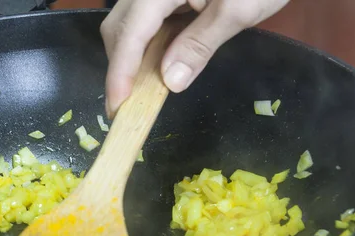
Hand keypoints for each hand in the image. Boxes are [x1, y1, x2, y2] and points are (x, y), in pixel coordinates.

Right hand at [100, 0, 288, 117]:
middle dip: (122, 67)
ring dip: (132, 59)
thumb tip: (170, 81)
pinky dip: (147, 47)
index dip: (121, 69)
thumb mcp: (237, 11)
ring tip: (145, 87)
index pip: (132, 29)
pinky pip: (143, 22)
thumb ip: (200, 44)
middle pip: (119, 27)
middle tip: (130, 103)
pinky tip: (160, 63)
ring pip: (127, 26)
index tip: (117, 104)